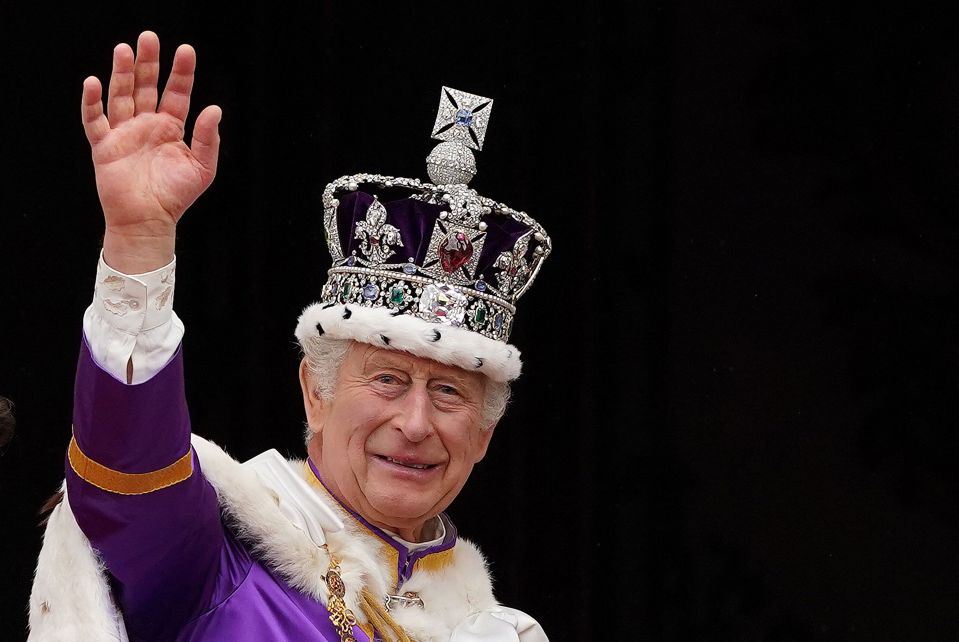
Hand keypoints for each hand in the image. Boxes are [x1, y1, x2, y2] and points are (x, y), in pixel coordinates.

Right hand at [82, 30, 220, 272]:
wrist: (149, 221)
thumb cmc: (176, 196)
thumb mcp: (202, 168)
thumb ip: (207, 138)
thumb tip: (214, 109)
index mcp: (171, 128)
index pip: (177, 93)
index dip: (181, 72)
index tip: (185, 50)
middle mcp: (147, 125)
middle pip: (146, 86)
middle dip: (148, 63)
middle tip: (149, 37)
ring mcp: (124, 133)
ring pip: (121, 96)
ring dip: (122, 74)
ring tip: (125, 50)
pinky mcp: (104, 146)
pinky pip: (94, 120)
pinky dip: (92, 102)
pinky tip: (93, 82)